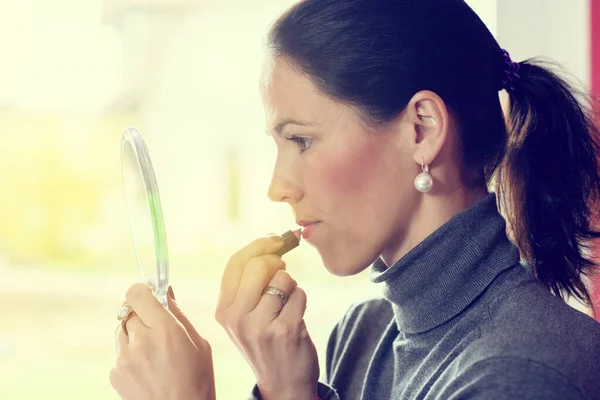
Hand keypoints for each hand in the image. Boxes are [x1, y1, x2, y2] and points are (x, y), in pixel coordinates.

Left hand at [110, 284, 215, 399]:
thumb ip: (178, 314)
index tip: (149, 293)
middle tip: (157, 329)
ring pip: (123, 331)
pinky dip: (130, 355)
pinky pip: (120, 352)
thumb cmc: (197, 381)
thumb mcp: (199, 344)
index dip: (142, 291)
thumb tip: (166, 290)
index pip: (137, 294)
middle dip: (142, 316)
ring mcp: (125, 359)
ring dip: (135, 335)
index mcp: (166, 331)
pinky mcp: (115, 374)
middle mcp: (141, 342)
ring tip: (154, 354)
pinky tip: (148, 369)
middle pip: (129, 311)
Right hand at [215, 235, 318, 399]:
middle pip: (259, 265)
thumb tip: (271, 242)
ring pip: (282, 278)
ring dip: (291, 286)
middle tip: (283, 273)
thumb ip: (249, 283)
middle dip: (277, 263)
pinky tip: (296, 317)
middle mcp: (236, 318)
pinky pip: (299, 293)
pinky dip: (301, 299)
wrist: (283, 384)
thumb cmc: (266, 341)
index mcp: (223, 310)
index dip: (258, 245)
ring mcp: (260, 326)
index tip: (275, 239)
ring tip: (287, 305)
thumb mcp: (245, 316)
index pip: (235, 263)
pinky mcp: (286, 330)